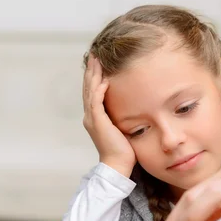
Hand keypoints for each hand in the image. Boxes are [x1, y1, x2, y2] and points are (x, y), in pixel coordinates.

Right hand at [83, 54, 135, 176]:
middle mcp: (90, 116)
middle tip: (94, 55)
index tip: (98, 62)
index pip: (93, 91)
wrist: (117, 165)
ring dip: (93, 76)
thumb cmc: (123, 149)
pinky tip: (104, 80)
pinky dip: (99, 90)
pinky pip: (96, 102)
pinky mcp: (98, 122)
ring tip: (96, 62)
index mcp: (95, 116)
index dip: (94, 76)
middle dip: (91, 71)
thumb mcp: (121, 127)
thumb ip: (120, 116)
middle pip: (89, 87)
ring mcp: (92, 119)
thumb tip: (131, 106)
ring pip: (90, 92)